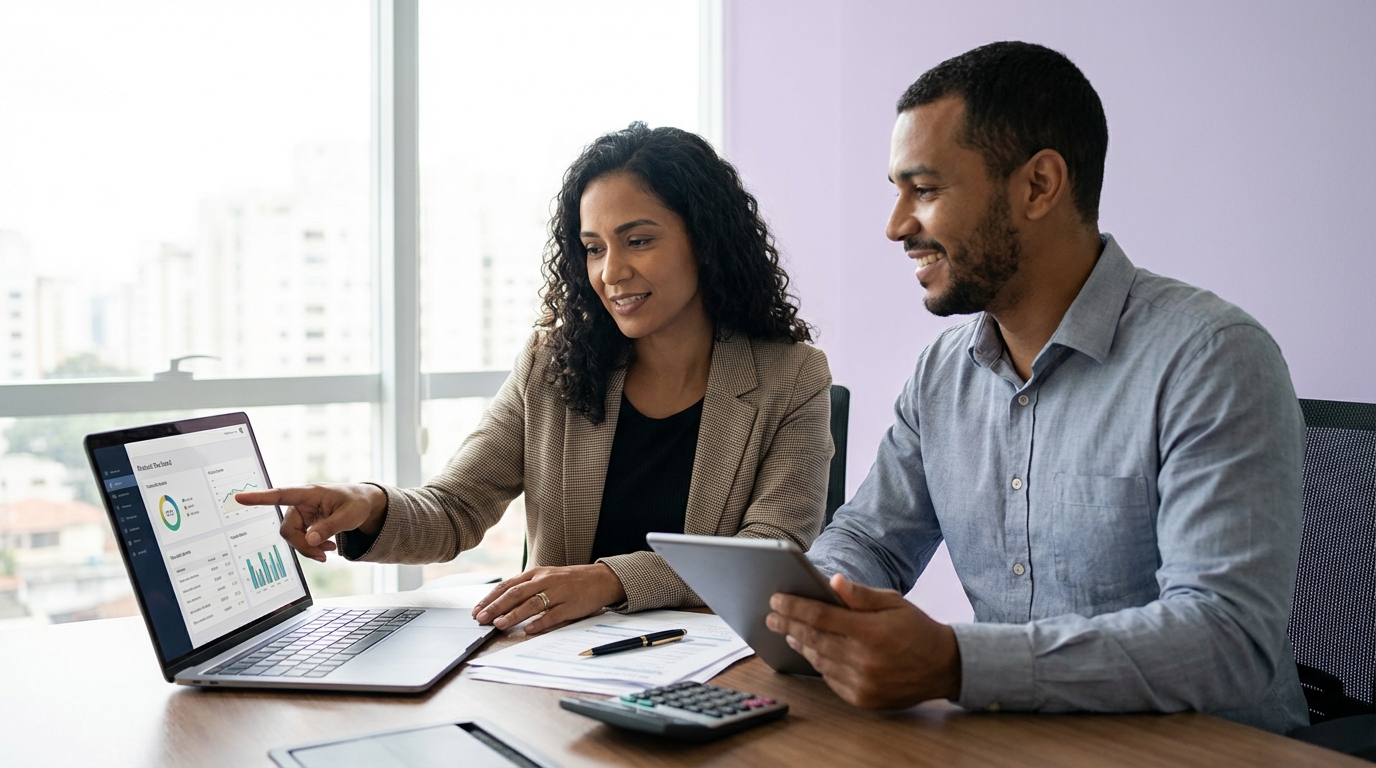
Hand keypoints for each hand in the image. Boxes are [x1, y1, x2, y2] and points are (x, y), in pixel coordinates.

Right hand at [234, 483, 386, 561]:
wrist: (362, 505)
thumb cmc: (355, 504)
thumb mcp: (349, 516)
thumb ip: (329, 527)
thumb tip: (310, 541)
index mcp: (309, 493)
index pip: (281, 495)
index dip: (260, 498)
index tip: (240, 498)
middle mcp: (300, 503)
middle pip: (288, 529)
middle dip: (303, 545)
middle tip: (323, 556)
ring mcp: (300, 514)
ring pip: (292, 537)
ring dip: (308, 548)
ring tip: (329, 550)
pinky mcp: (303, 523)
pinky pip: (299, 540)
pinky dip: (311, 547)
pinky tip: (327, 547)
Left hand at [471, 563, 626, 634]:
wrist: (600, 579)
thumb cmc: (569, 581)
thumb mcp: (546, 578)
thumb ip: (526, 588)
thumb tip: (501, 605)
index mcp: (536, 574)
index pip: (508, 585)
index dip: (491, 598)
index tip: (476, 610)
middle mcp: (545, 580)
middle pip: (516, 593)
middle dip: (496, 607)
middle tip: (481, 619)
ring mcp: (559, 592)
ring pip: (532, 603)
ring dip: (514, 615)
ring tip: (499, 624)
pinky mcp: (572, 605)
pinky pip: (554, 614)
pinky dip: (540, 622)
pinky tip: (528, 630)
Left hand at [765, 573, 961, 708]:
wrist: (943, 667)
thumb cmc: (916, 629)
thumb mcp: (894, 603)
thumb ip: (861, 594)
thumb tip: (832, 580)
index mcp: (871, 631)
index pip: (821, 616)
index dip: (794, 607)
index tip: (776, 599)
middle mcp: (864, 659)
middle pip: (813, 639)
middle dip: (788, 624)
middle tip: (771, 616)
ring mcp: (862, 682)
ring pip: (819, 660)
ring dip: (801, 644)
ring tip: (789, 632)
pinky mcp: (863, 699)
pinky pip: (830, 679)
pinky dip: (819, 664)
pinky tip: (813, 651)